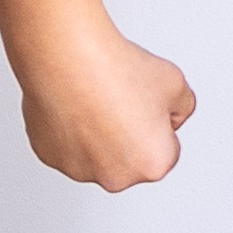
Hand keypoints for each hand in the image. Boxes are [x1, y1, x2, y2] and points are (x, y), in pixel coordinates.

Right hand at [13, 20, 196, 191]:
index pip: (166, 150)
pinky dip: (69, 130)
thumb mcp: (175, 82)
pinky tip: (72, 104)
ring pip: (95, 155)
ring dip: (96, 136)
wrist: (70, 56)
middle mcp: (117, 177)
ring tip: (93, 99)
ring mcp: (80, 170)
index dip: (157, 123)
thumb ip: (182, 108)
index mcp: (153, 164)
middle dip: (127, 136)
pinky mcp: (49, 156)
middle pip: (129, 159)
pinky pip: (66, 147)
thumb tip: (173, 115)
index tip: (145, 105)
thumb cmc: (115, 69)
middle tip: (119, 100)